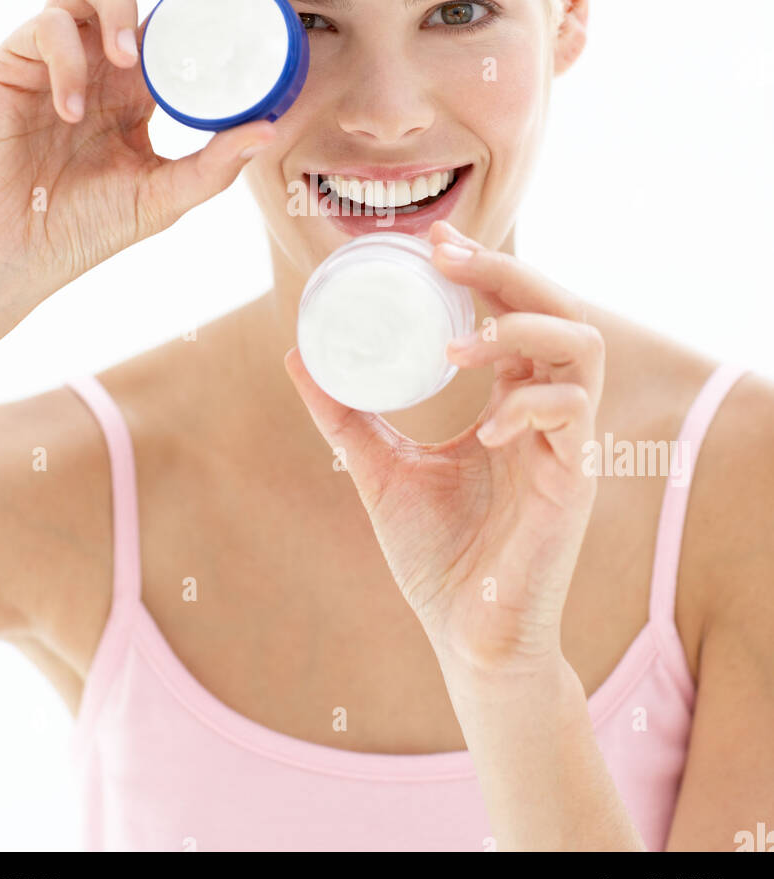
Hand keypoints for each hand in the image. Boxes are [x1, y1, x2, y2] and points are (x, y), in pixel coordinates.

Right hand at [0, 0, 276, 308]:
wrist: (15, 255)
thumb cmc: (86, 226)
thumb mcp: (164, 196)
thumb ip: (215, 165)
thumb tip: (271, 129)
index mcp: (140, 77)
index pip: (178, 7)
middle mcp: (100, 52)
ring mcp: (55, 52)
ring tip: (127, 57)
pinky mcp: (12, 63)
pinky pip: (44, 26)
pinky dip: (67, 60)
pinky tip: (73, 112)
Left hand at [283, 219, 603, 676]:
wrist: (468, 638)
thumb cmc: (438, 557)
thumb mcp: (380, 467)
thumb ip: (346, 413)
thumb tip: (297, 353)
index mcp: (511, 401)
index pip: (514, 312)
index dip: (483, 267)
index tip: (433, 240)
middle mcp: (547, 413)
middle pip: (556, 309)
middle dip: (504, 273)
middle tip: (445, 258)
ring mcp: (568, 444)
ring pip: (582, 347)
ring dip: (521, 329)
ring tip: (462, 344)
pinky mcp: (576, 483)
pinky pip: (572, 418)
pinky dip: (528, 406)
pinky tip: (484, 428)